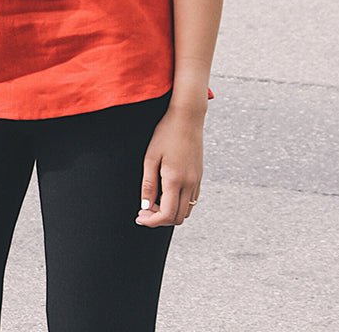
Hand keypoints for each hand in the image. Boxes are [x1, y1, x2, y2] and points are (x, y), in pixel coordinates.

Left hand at [136, 109, 203, 226]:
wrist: (187, 117)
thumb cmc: (166, 133)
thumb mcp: (151, 157)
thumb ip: (148, 184)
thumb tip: (145, 206)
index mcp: (175, 180)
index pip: (166, 214)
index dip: (151, 221)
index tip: (139, 216)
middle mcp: (190, 184)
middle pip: (178, 218)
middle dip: (159, 220)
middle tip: (144, 210)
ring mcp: (197, 181)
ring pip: (187, 211)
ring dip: (170, 213)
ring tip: (154, 202)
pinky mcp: (199, 176)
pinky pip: (192, 200)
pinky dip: (180, 204)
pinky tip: (167, 193)